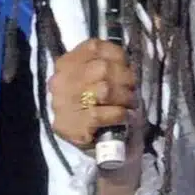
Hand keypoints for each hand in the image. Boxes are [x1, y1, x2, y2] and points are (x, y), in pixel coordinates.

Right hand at [49, 39, 141, 160]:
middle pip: (102, 68)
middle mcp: (61, 81)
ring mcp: (64, 104)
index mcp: (66, 64)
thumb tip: (125, 60)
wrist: (93, 147)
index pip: (94, 46)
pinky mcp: (72, 126)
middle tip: (132, 89)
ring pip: (104, 90)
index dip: (117, 55)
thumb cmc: (97, 107)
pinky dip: (120, 115)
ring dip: (125, 97)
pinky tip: (126, 117)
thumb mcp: (94, 79)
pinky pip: (102, 114)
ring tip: (130, 104)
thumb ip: (103, 64)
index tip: (127, 66)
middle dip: (125, 78)